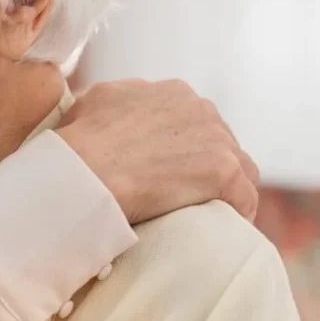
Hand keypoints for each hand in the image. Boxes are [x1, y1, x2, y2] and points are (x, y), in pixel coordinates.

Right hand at [58, 79, 259, 224]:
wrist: (83, 172)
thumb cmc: (76, 144)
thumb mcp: (88, 105)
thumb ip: (107, 104)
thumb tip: (101, 115)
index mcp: (170, 92)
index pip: (192, 121)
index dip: (181, 148)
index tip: (166, 169)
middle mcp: (198, 107)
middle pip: (218, 142)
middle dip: (203, 166)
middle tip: (181, 195)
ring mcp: (215, 137)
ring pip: (238, 167)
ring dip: (223, 190)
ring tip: (204, 215)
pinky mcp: (224, 170)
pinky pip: (244, 196)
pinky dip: (235, 213)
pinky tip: (220, 228)